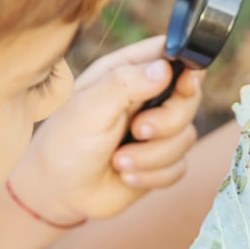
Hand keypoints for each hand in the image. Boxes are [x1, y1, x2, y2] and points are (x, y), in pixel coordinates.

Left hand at [11, 36, 202, 223]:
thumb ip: (125, 83)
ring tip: (119, 160)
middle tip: (138, 130)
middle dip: (168, 121)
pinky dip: (153, 176)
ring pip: (186, 137)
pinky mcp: (163, 161)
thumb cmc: (64, 144)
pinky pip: (179, 166)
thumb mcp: (88, 108)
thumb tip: (164, 69)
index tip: (186, 83)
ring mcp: (158, 131)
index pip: (171, 54)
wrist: (59, 193)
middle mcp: (147, 98)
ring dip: (152, 156)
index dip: (187, 64)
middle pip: (189, 98)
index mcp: (127, 73)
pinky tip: (126, 175)